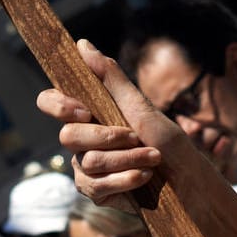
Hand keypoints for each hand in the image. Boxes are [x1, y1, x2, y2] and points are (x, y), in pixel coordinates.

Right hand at [36, 40, 174, 201]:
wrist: (186, 178)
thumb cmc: (166, 139)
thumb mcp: (141, 105)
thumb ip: (111, 77)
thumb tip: (82, 44)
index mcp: (88, 114)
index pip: (50, 101)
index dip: (58, 105)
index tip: (86, 110)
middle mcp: (82, 141)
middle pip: (67, 136)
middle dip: (108, 136)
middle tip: (136, 136)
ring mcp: (85, 168)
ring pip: (88, 162)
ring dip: (128, 158)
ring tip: (153, 158)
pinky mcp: (95, 192)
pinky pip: (96, 186)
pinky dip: (126, 179)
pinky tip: (144, 177)